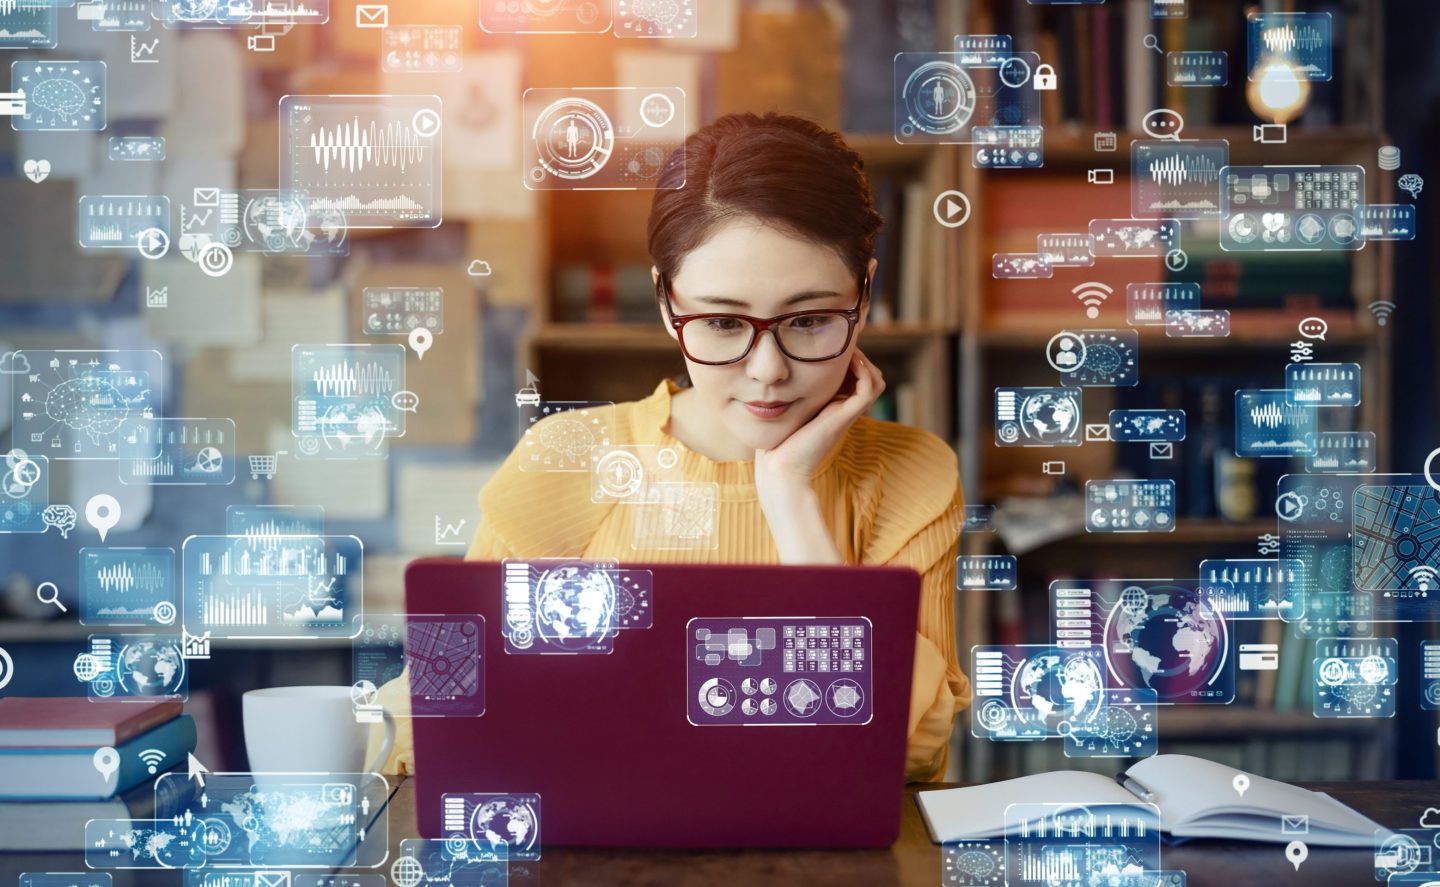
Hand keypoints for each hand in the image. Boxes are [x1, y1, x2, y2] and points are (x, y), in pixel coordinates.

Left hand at [754, 350, 884, 493]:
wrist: (780, 467)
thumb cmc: (779, 441)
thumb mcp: (788, 408)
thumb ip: (792, 391)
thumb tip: (779, 370)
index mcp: (835, 406)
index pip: (858, 376)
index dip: (852, 358)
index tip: (833, 345)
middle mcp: (845, 409)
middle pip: (871, 377)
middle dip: (861, 356)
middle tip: (842, 346)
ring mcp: (847, 413)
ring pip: (876, 381)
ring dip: (865, 361)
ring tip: (847, 352)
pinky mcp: (845, 416)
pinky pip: (868, 389)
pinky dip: (863, 371)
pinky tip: (847, 362)